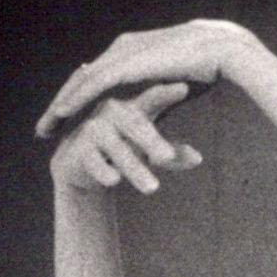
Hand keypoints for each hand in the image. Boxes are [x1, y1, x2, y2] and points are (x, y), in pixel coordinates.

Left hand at [34, 21, 258, 140]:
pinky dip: (75, 98)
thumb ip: (155, 104)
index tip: (65, 121)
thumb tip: (151, 126)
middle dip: (61, 105)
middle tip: (44, 129)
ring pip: (81, 83)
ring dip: (60, 106)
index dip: (79, 100)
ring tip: (44, 128)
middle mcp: (121, 50)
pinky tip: (60, 114)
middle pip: (82, 81)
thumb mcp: (171, 92)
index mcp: (132, 54)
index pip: (97, 79)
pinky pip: (93, 83)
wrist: (219, 50)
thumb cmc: (205, 69)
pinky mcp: (126, 62)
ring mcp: (121, 55)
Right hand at [47, 82, 203, 195]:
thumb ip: (171, 153)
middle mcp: (113, 113)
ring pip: (116, 146)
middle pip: (135, 125)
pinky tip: (114, 180)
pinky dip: (104, 169)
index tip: (184, 88)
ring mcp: (94, 128)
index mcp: (134, 109)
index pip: (152, 99)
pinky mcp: (78, 147)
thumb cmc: (122, 147)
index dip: (166, 93)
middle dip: (151, 141)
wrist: (80, 162)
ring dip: (134, 167)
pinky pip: (92, 158)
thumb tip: (198, 158)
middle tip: (168, 157)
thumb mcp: (148, 150)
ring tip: (153, 188)